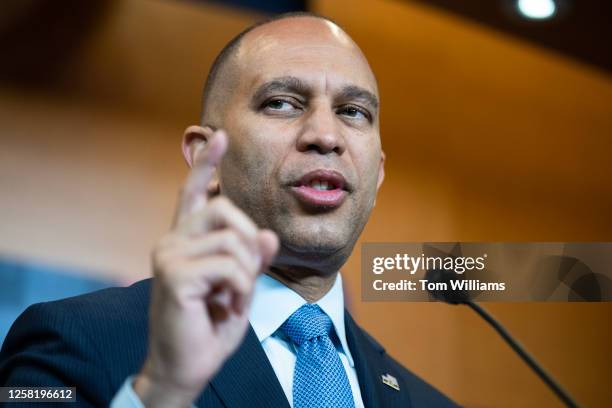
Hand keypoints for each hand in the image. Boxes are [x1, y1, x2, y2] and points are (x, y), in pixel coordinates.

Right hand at [133, 129, 278, 406]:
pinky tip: (226, 306)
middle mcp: (172, 241)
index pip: (193, 193)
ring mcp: (168, 255)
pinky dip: (240, 289)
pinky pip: (229, 266)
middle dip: (249, 242)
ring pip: (232, 239)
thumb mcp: (240, 288)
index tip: (219, 136)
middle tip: (244, 277)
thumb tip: (269, 235)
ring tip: (232, 298)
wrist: (185, 367)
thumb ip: (252, 260)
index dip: (206, 165)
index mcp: (186, 241)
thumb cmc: (210, 326)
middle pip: (225, 209)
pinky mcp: (173, 274)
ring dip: (246, 274)